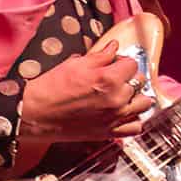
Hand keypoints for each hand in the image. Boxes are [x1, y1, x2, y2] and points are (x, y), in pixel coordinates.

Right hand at [18, 41, 152, 149]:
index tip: (114, 65)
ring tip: (124, 95)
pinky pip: (136, 126)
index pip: (132, 64)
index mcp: (109, 79)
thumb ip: (100, 56)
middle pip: (139, 82)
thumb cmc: (52, 87)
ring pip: (144, 104)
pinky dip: (133, 119)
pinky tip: (124, 114)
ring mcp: (115, 118)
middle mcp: (116, 99)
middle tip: (115, 79)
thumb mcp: (75, 64)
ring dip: (136, 97)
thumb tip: (114, 47)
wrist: (36, 114)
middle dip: (128, 78)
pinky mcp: (110, 133)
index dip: (122, 62)